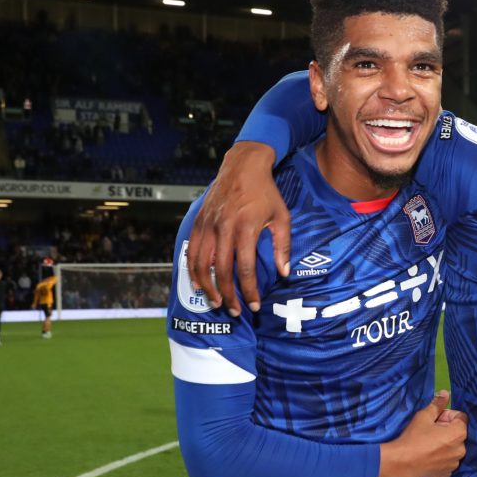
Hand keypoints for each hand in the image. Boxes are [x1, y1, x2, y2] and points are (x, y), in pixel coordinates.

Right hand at [187, 142, 290, 316]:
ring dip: (207, 287)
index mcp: (246, 228)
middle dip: (227, 295)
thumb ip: (283, 246)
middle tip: (234, 311)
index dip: (249, 290)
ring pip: (201, 263)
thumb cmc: (266, 193)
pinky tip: (199, 284)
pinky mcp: (199, 221)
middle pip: (221, 270)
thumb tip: (284, 273)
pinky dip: (193, 270)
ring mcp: (208, 224)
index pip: (245, 268)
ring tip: (216, 302)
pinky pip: (192, 250)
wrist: (243, 165)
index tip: (254, 306)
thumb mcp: (282, 217)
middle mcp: (224, 227)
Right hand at [378, 392, 467, 476]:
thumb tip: (445, 393)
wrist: (401, 464)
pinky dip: (442, 458)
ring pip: (453, 448)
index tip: (435, 419)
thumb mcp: (424, 417)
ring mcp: (455, 463)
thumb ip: (437, 405)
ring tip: (429, 445)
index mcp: (459, 433)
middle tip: (430, 431)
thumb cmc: (413, 438)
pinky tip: (429, 457)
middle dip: (447, 430)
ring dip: (445, 444)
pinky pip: (448, 461)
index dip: (448, 415)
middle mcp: (462, 449)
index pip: (461, 417)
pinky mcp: (447, 474)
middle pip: (458, 433)